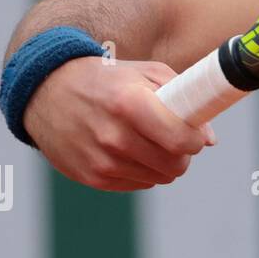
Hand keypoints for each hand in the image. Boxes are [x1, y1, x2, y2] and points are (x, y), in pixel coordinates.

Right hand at [24, 57, 215, 191]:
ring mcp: (101, 160)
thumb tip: (210, 139)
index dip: (195, 140)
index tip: (194, 134)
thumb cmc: (107, 79)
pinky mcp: (91, 177)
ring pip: (158, 178)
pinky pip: (137, 184)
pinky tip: (130, 150)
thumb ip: (184, 99)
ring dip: (163, 163)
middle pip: (174, 165)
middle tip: (175, 139)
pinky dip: (142, 171)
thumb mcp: (146, 73)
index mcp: (129, 103)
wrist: (48, 91)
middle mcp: (114, 136)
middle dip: (183, 154)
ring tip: (149, 141)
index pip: (181, 140)